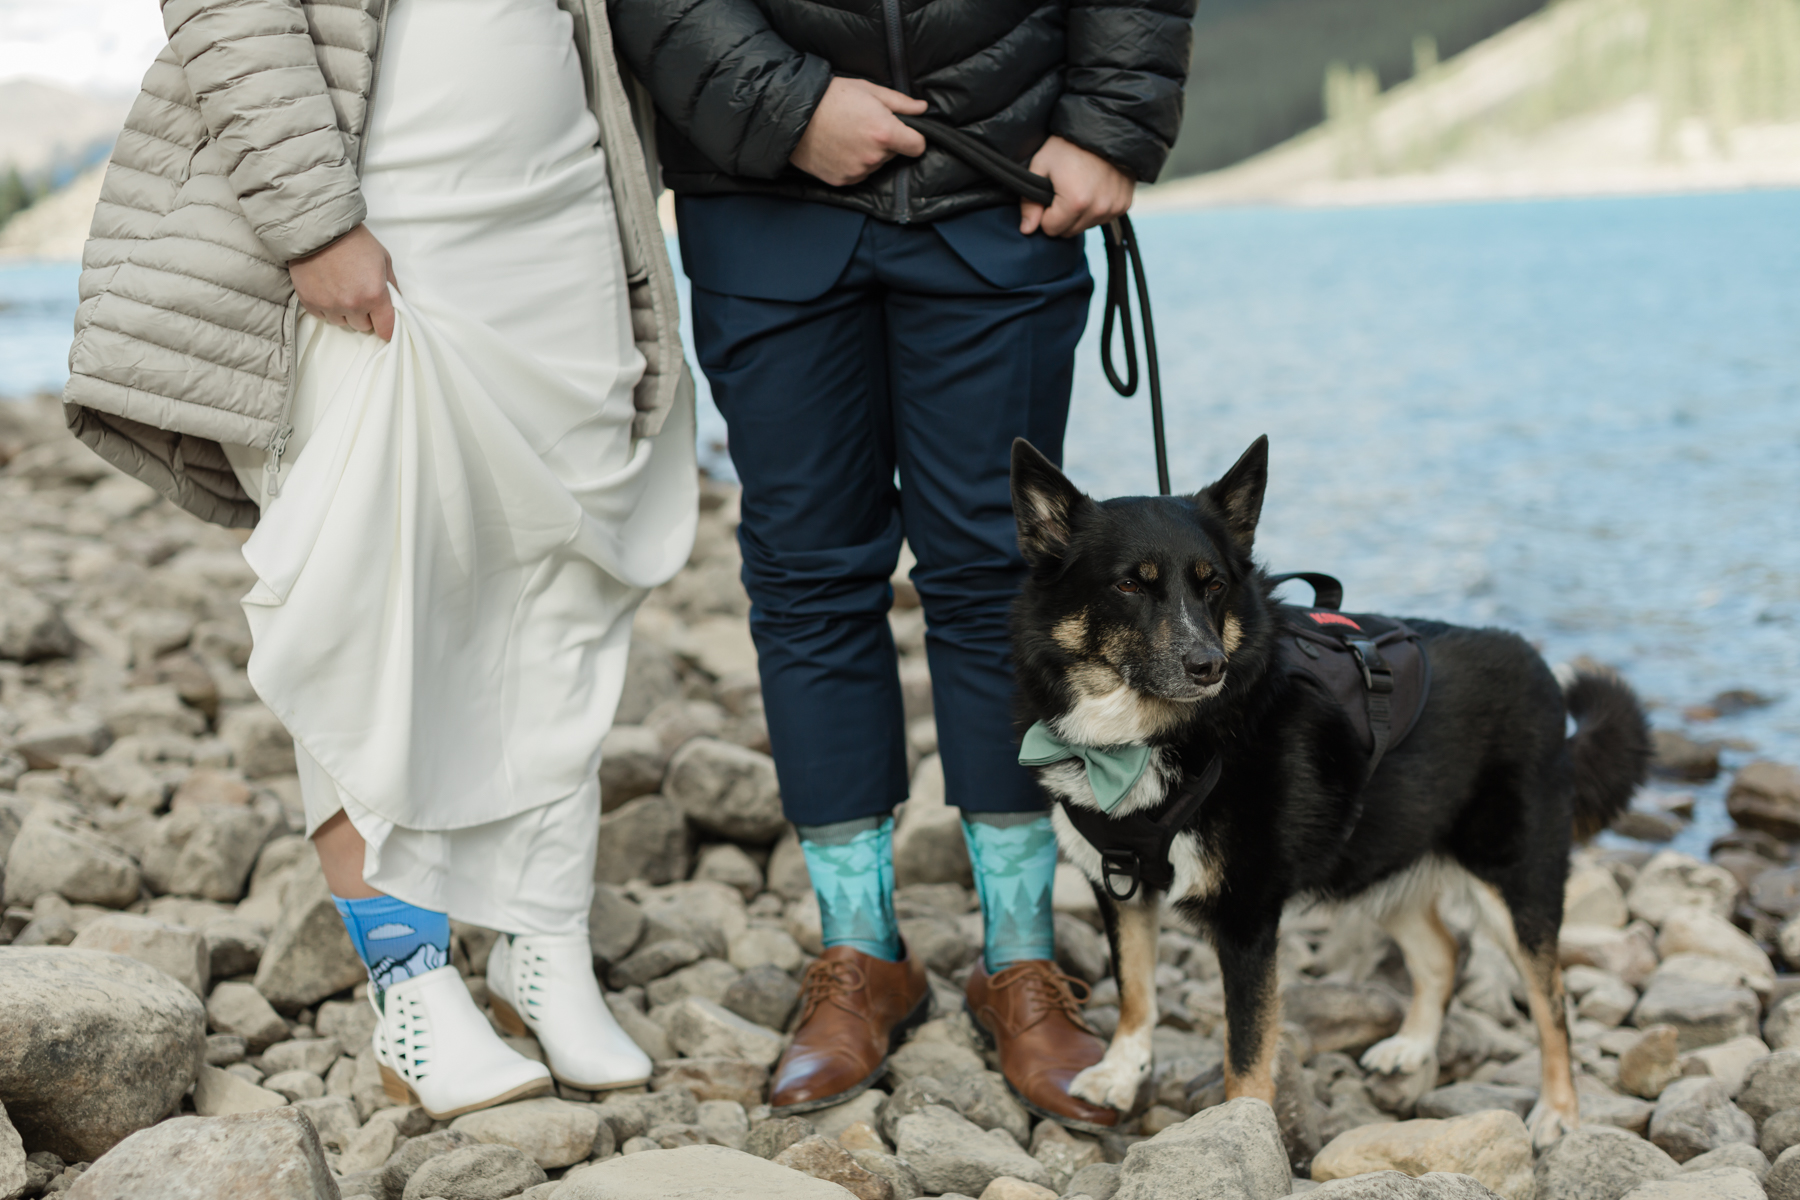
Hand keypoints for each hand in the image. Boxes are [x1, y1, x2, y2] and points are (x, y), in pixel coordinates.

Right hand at [288, 223, 398, 340]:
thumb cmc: (354, 241)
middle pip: (363, 327)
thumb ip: (392, 286)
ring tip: (341, 289)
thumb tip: (395, 304)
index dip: (386, 327)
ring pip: (342, 323)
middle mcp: (352, 305)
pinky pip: (322, 316)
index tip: (383, 322)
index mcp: (374, 295)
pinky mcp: (310, 302)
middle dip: (365, 315)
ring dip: (344, 312)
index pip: (386, 330)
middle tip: (360, 294)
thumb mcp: (384, 259)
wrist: (319, 228)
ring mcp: (329, 305)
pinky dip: (326, 307)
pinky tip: (327, 288)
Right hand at [791, 77, 926, 186]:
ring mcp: (857, 172)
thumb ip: (900, 102)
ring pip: (875, 165)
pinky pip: (857, 174)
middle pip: (894, 154)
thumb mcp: (869, 90)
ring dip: (869, 154)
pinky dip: (852, 164)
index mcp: (885, 133)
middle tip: (864, 125)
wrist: (793, 114)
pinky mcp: (842, 181)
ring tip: (848, 135)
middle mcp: (874, 157)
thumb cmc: (831, 96)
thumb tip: (922, 109)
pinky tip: (839, 147)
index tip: (905, 131)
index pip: (918, 146)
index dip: (914, 138)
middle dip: (886, 142)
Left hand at [1020, 136, 1134, 237]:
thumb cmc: (1069, 144)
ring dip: (1078, 215)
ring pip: (1085, 227)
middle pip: (1068, 231)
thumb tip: (1027, 230)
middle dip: (1060, 217)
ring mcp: (1113, 208)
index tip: (1048, 195)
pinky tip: (1093, 189)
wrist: (1104, 127)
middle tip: (1062, 191)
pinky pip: (1102, 219)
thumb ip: (1030, 202)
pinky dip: (1094, 210)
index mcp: (1075, 202)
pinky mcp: (1124, 205)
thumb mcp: (1041, 166)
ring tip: (1078, 187)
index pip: (1051, 229)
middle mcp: (1097, 209)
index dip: (1044, 214)